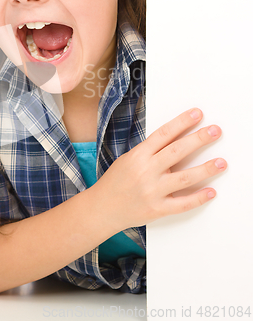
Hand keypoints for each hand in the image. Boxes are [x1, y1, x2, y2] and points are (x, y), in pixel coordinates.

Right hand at [92, 108, 225, 231]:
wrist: (102, 208)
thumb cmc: (115, 182)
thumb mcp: (128, 159)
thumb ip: (149, 152)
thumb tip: (175, 140)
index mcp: (138, 155)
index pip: (164, 134)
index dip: (182, 122)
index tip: (197, 114)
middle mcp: (146, 171)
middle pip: (177, 151)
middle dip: (198, 139)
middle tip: (215, 131)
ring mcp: (152, 191)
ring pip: (185, 177)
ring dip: (206, 169)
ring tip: (221, 162)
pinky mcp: (157, 209)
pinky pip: (182, 203)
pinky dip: (198, 198)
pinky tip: (211, 191)